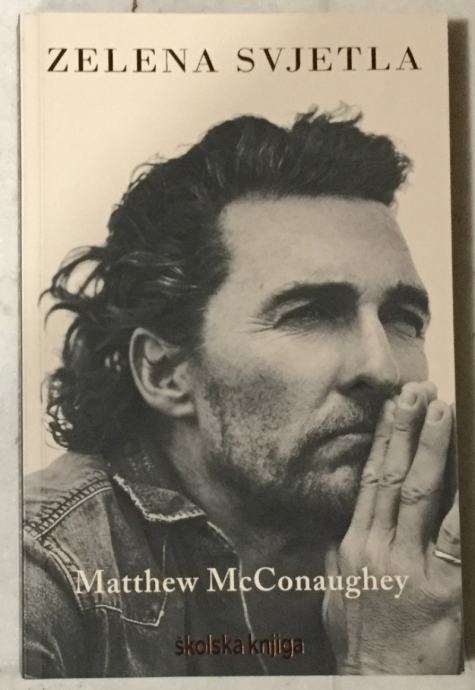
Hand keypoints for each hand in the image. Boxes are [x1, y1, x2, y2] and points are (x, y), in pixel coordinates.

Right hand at [322, 382, 462, 673]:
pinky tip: (469, 472)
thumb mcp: (338, 590)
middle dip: (405, 431)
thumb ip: (343, 551)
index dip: (382, 440)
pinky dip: (461, 498)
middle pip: (392, 477)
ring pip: (420, 495)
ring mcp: (407, 567)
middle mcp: (376, 549)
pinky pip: (453, 534)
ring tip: (442, 412)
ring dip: (432, 449)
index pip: (369, 480)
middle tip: (417, 392)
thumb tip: (348, 519)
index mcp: (354, 545)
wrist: (378, 684)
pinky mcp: (442, 590)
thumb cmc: (361, 640)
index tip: (392, 407)